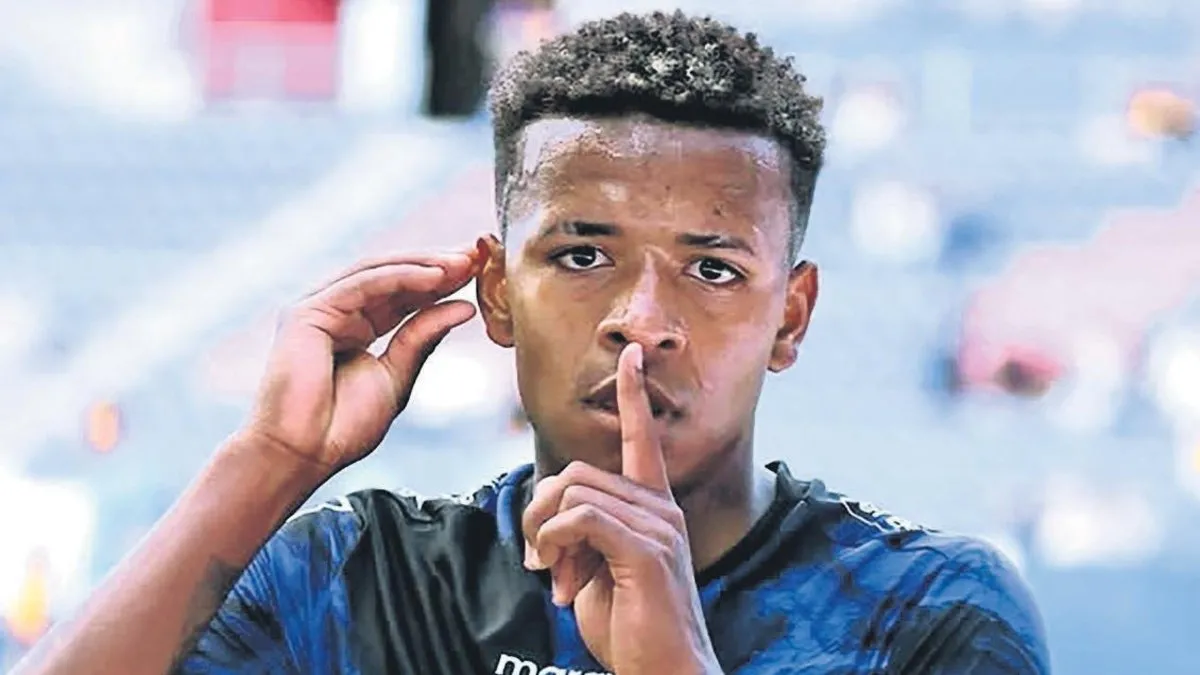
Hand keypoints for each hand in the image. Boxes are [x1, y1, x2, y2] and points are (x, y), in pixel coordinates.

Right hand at [241, 242, 483, 475]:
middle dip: (435, 265)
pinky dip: (401, 277)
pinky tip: (435, 277)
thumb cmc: (343, 426)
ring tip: (461, 264)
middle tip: (475, 257)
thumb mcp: (397, 375)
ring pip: (378, 272)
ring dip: (423, 265)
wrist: (303, 453)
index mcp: (357, 326)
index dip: (440, 281)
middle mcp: (337, 311)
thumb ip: (423, 338)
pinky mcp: (307, 312)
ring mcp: (320, 308)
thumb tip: (464, 307)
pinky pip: (363, 284)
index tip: (478, 271)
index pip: (404, 294)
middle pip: (392, 276)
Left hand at [522, 344, 720, 674]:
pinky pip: (580, 518)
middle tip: (546, 566)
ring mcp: (658, 527)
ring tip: (558, 582)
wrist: (664, 673)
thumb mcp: (600, 571)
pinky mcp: (647, 550)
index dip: (635, 395)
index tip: (632, 355)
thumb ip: (585, 535)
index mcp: (653, 507)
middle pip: (576, 472)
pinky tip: (563, 582)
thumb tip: (552, 518)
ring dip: (548, 539)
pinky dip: (557, 545)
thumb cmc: (632, 628)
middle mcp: (661, 508)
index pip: (643, 438)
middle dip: (543, 515)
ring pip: (573, 492)